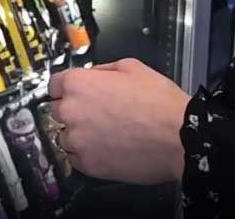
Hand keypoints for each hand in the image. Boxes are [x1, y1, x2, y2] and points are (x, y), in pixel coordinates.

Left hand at [47, 58, 190, 184]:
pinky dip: (87, 155)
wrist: (180, 137)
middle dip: (74, 111)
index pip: (54, 85)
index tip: (77, 94)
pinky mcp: (87, 165)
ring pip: (65, 137)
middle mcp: (70, 112)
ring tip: (106, 134)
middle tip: (99, 115)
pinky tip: (107, 149)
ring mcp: (77, 141)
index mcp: (78, 84)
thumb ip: (102, 70)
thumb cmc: (160, 102)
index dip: (67, 88)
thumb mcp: (132, 67)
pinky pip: (75, 159)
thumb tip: (92, 75)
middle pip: (57, 111)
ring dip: (79, 135)